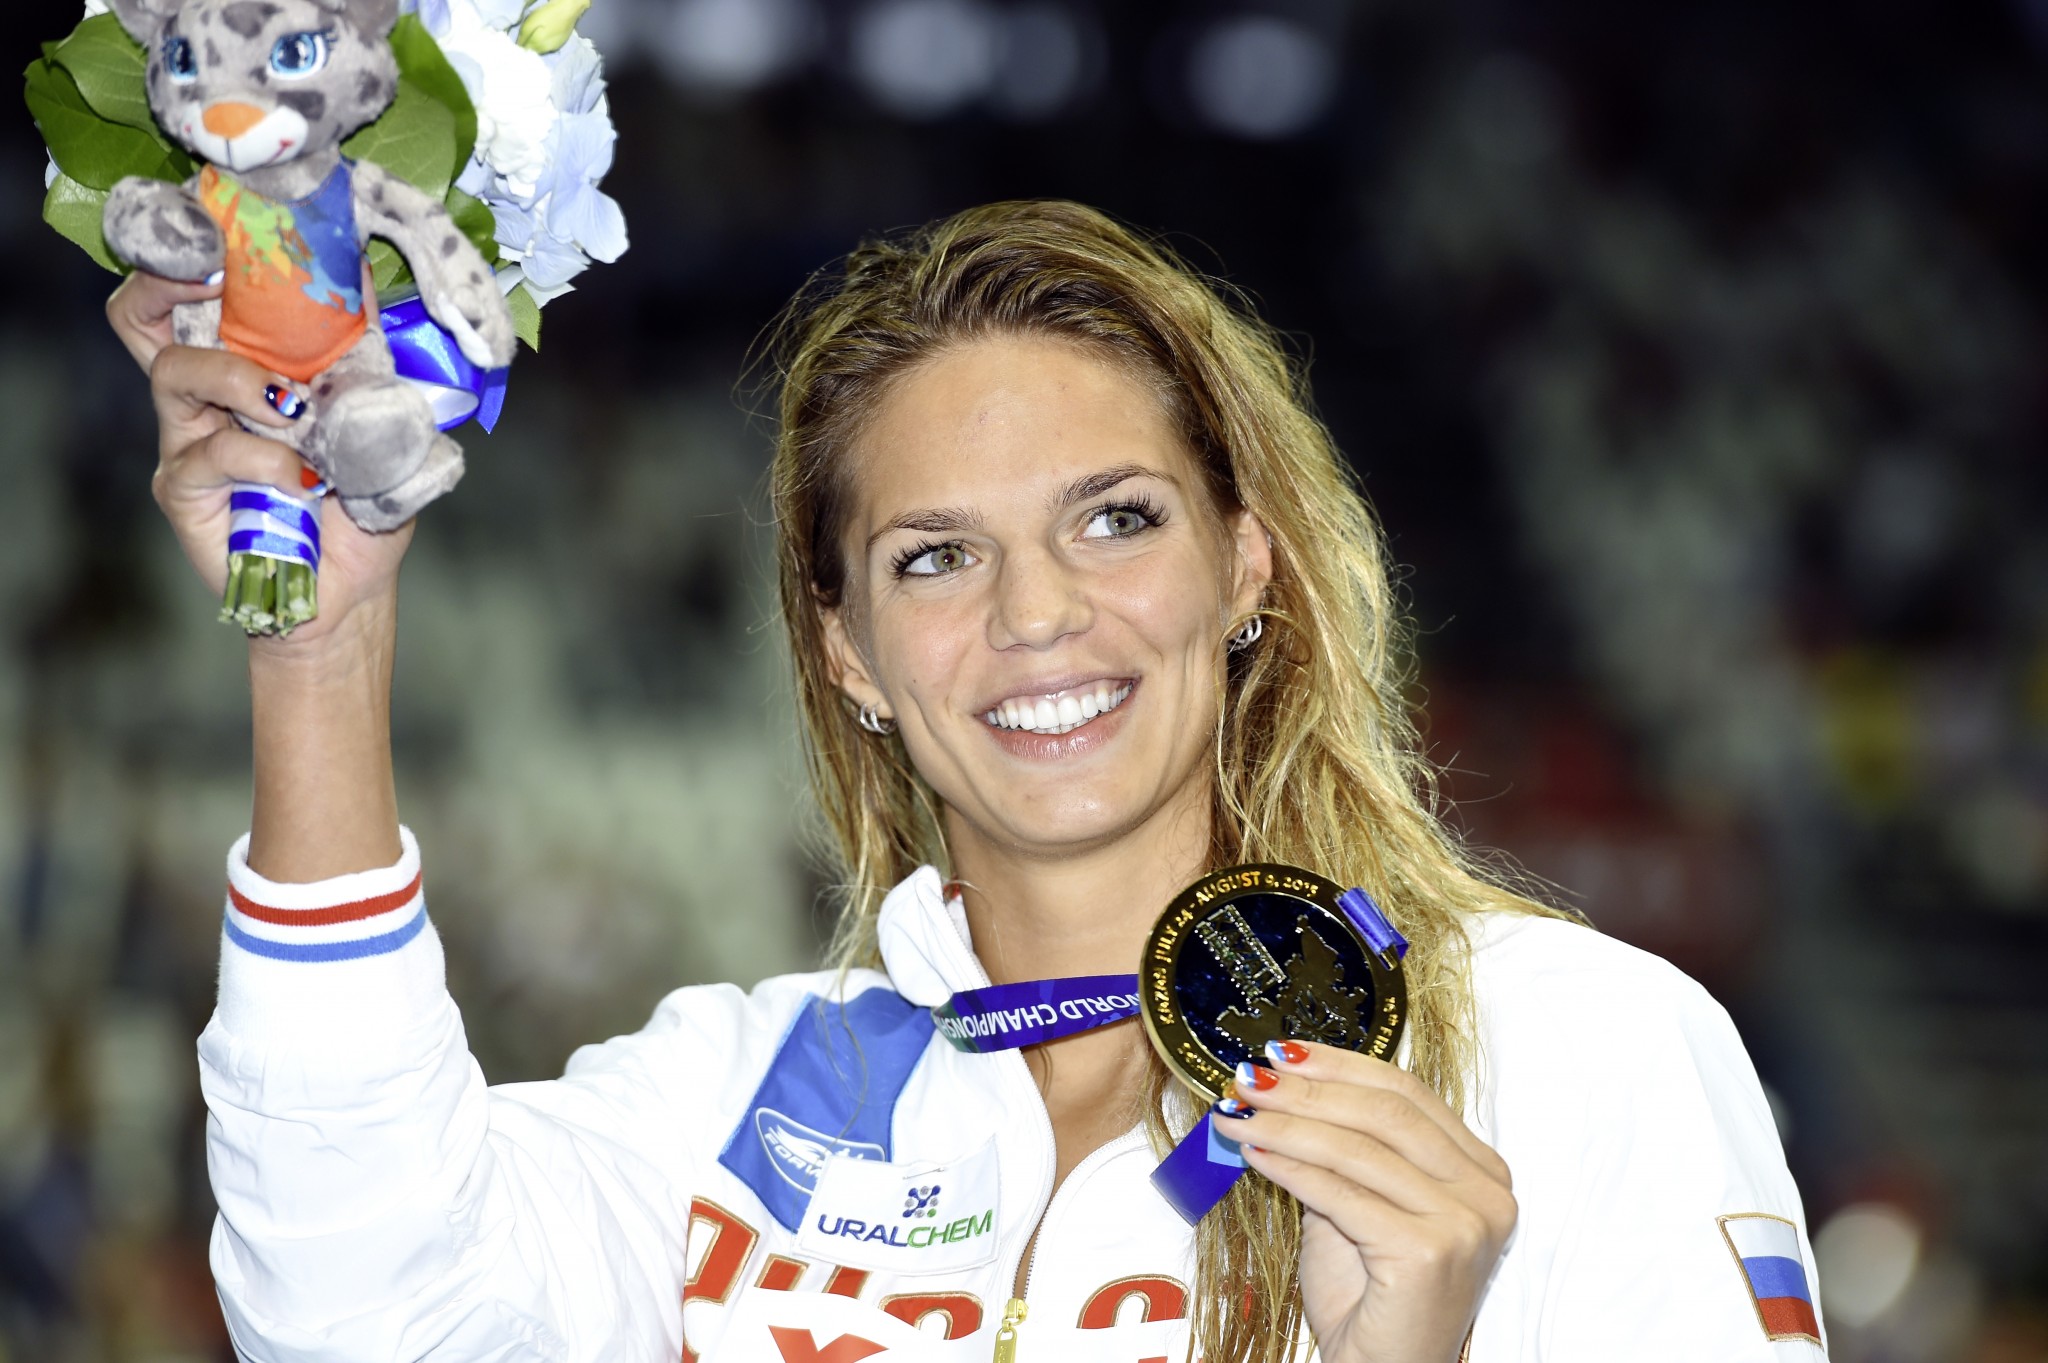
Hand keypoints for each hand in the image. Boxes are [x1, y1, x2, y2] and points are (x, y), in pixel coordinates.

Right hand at [107, 269, 414, 654]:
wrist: (352, 586)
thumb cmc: (359, 503)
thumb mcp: (378, 419)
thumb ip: (368, 356)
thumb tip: (366, 275)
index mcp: (247, 366)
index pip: (198, 295)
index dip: (200, 255)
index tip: (230, 231)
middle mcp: (205, 395)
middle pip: (143, 316)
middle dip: (168, 283)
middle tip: (215, 280)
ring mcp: (186, 438)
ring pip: (176, 371)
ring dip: (240, 377)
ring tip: (293, 409)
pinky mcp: (183, 488)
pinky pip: (213, 452)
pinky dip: (267, 458)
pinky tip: (307, 478)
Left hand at [1219, 1042, 1515, 1362]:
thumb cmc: (1369, 1298)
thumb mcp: (1359, 1206)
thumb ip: (1341, 1150)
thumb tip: (1278, 1084)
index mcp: (1482, 1171)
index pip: (1407, 1093)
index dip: (1340, 1066)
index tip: (1282, 1053)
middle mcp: (1488, 1193)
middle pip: (1386, 1113)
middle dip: (1307, 1090)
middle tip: (1248, 1079)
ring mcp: (1466, 1223)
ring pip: (1359, 1149)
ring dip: (1286, 1125)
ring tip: (1237, 1114)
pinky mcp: (1431, 1252)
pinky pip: (1343, 1193)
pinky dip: (1291, 1167)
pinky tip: (1254, 1154)